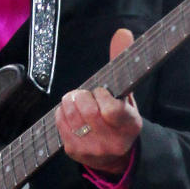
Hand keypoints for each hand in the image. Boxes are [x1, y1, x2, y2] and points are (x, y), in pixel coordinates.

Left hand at [55, 29, 141, 176]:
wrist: (113, 156)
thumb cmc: (119, 117)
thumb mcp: (126, 93)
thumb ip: (123, 62)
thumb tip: (122, 32)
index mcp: (130, 124)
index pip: (111, 110)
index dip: (102, 96)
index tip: (102, 92)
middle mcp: (113, 141)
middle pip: (87, 111)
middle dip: (83, 96)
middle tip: (87, 95)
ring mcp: (93, 149)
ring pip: (71, 116)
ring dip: (70, 102)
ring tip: (77, 101)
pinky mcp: (74, 152)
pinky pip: (60, 124)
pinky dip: (62, 112)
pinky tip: (71, 112)